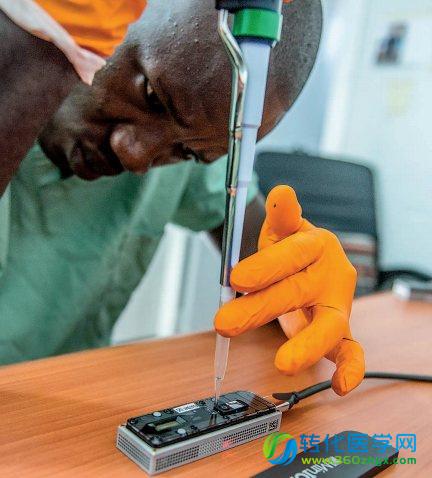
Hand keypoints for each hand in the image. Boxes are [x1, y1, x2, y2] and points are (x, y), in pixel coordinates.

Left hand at [214, 185, 364, 395]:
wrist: (306, 268)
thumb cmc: (289, 251)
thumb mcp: (282, 230)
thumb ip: (281, 216)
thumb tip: (281, 193)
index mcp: (315, 244)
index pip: (291, 254)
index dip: (266, 266)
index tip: (237, 279)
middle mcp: (331, 273)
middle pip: (297, 291)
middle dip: (259, 308)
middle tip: (225, 322)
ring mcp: (338, 303)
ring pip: (329, 325)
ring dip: (307, 345)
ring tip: (284, 364)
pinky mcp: (340, 329)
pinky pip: (351, 350)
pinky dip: (351, 369)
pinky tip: (340, 386)